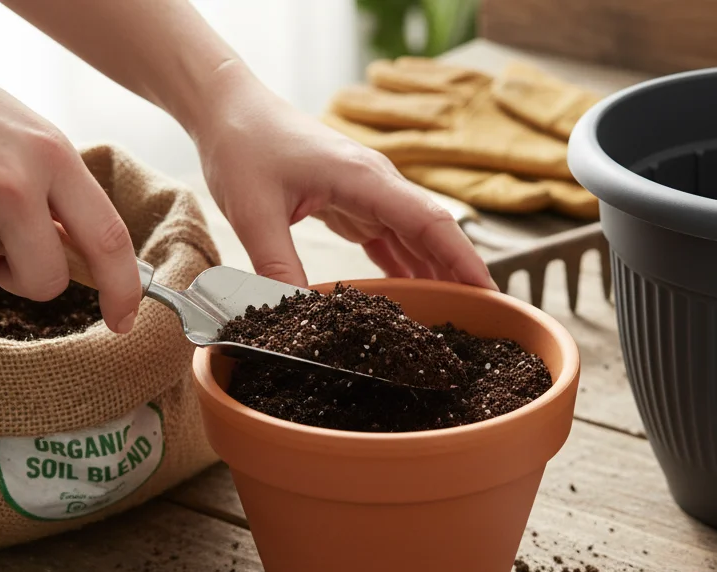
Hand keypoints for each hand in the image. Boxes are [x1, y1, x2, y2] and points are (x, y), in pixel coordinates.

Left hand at [193, 71, 495, 289]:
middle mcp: (375, 182)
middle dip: (459, 273)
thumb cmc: (243, 144)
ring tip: (454, 315)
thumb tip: (294, 318)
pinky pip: (387, 236)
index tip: (488, 294)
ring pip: (412, 236)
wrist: (227, 108)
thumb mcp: (254, 213)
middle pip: (432, 232)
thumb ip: (276, 267)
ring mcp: (365, 190)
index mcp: (364, 178)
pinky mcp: (350, 199)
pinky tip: (412, 292)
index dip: (463, 260)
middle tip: (482, 319)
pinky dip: (402, 264)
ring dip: (434, 271)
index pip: (431, 222)